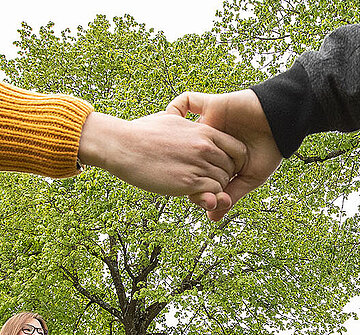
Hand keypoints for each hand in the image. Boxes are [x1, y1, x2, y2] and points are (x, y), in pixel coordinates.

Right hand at [78, 112, 246, 198]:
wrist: (121, 145)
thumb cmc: (141, 133)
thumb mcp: (168, 116)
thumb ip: (183, 116)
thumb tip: (182, 113)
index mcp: (203, 131)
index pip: (237, 149)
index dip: (233, 161)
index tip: (221, 167)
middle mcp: (204, 146)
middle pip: (232, 168)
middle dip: (223, 177)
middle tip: (206, 181)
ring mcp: (198, 164)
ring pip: (223, 182)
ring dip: (213, 189)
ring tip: (198, 188)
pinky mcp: (188, 183)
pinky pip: (213, 194)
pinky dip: (207, 197)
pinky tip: (193, 194)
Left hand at [165, 90, 281, 220]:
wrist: (281, 122)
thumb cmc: (270, 150)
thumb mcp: (250, 178)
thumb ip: (229, 194)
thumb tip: (212, 216)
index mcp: (218, 157)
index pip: (194, 168)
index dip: (187, 178)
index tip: (186, 190)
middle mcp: (210, 140)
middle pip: (182, 149)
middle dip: (174, 159)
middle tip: (169, 171)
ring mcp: (209, 122)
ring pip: (179, 126)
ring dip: (169, 135)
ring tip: (161, 147)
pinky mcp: (211, 105)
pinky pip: (185, 101)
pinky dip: (175, 107)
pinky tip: (172, 121)